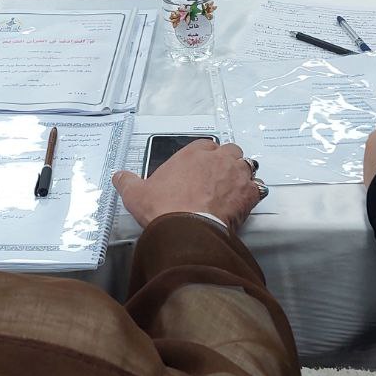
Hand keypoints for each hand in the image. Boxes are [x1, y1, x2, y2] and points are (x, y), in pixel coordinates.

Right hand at [112, 139, 262, 232]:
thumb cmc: (164, 208)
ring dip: (241, 176)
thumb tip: (118, 177)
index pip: (207, 145)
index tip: (201, 168)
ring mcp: (236, 175)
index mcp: (194, 153)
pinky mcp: (248, 195)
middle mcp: (218, 159)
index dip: (206, 156)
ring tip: (233, 189)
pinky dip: (251, 195)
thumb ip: (127, 181)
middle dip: (227, 162)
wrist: (187, 230)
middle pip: (231, 152)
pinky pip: (256, 189)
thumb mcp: (136, 193)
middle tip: (218, 178)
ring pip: (246, 167)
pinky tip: (243, 203)